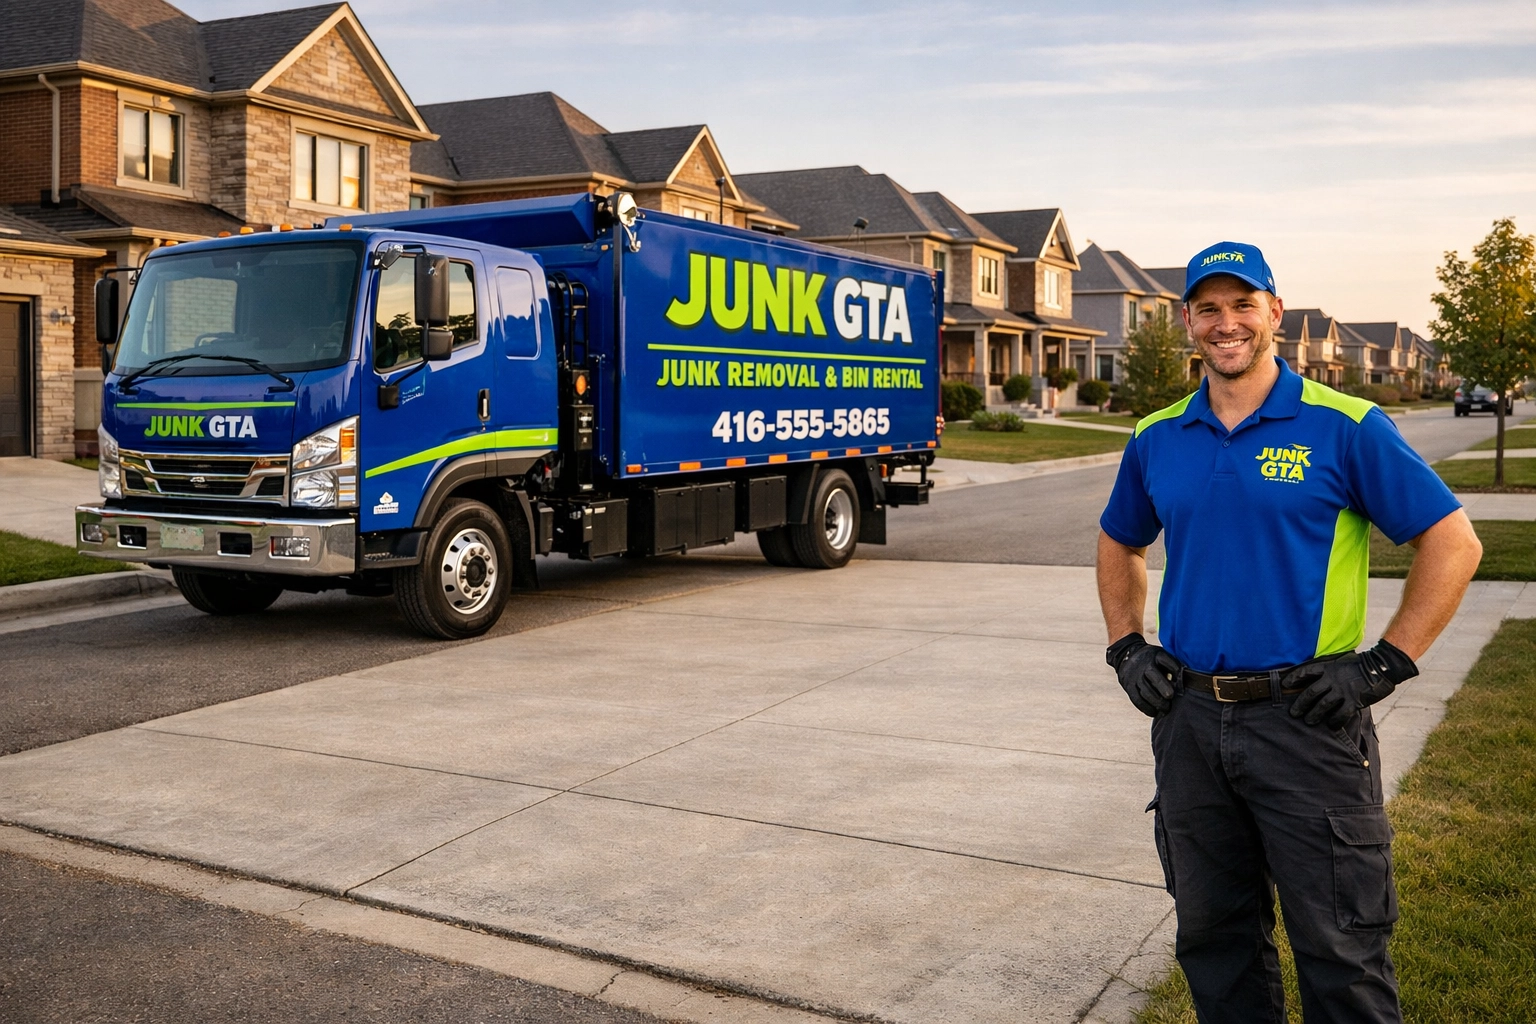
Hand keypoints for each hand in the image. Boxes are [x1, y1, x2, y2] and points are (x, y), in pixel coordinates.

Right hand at [1107, 632, 1180, 717]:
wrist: (1126, 655)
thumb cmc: (1153, 661)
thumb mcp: (1162, 657)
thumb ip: (1172, 667)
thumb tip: (1184, 684)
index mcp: (1156, 655)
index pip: (1168, 661)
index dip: (1176, 670)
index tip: (1181, 681)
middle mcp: (1144, 664)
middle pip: (1153, 675)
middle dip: (1162, 687)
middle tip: (1170, 696)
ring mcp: (1134, 675)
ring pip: (1145, 690)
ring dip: (1156, 702)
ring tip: (1165, 709)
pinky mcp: (1128, 686)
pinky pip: (1137, 699)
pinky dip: (1146, 708)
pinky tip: (1154, 712)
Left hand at [1285, 640, 1417, 728]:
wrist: (1381, 666)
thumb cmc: (1360, 664)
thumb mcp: (1341, 662)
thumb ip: (1329, 670)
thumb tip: (1318, 679)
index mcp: (1328, 667)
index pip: (1305, 672)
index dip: (1294, 678)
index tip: (1284, 684)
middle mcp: (1332, 679)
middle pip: (1311, 693)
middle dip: (1300, 704)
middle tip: (1293, 713)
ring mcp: (1343, 690)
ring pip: (1323, 705)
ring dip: (1314, 714)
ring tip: (1308, 721)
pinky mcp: (1354, 700)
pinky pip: (1341, 714)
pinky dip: (1335, 721)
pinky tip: (1331, 726)